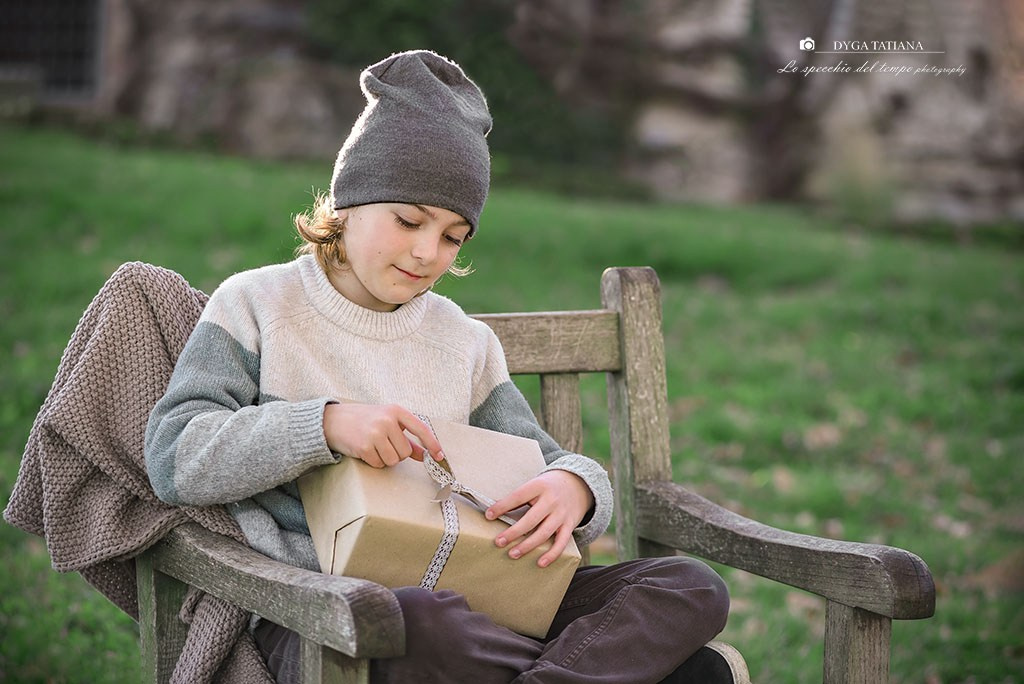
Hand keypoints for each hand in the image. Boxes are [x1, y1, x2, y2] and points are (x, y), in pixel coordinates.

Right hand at [322, 403, 443, 467]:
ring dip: (385, 459)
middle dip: (397, 453)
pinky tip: (365, 450)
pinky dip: (374, 461)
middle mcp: (387, 420)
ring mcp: (375, 433)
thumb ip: (407, 438)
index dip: (432, 443)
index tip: (439, 455)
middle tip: (383, 444)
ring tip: (374, 447)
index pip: (421, 428)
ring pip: (394, 460)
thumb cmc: (364, 421)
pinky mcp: (364, 446)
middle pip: (406, 452)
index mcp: (396, 411)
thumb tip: (426, 454)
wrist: (333, 421)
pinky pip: (379, 464)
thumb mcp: (388, 423)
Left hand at [486, 470, 593, 567]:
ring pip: (544, 533)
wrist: (577, 484)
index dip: (503, 506)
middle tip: (498, 542)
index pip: (518, 496)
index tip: (488, 515)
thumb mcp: (534, 484)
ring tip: (513, 554)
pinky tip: (540, 563)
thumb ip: (519, 498)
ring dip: (528, 545)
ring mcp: (562, 514)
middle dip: (514, 532)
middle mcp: (552, 500)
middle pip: (531, 519)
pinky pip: (561, 542)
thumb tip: (494, 511)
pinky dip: (552, 554)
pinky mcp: (570, 525)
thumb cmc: (548, 487)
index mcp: (539, 486)